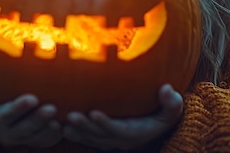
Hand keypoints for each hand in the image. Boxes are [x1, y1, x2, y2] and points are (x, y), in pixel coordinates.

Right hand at [0, 73, 62, 147]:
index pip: (5, 115)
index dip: (18, 108)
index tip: (31, 98)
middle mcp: (8, 133)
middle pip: (25, 128)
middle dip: (38, 119)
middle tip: (51, 108)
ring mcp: (22, 138)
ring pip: (37, 137)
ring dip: (49, 128)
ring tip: (60, 117)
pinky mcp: (33, 139)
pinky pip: (45, 142)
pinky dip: (55, 136)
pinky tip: (66, 124)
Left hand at [63, 84, 182, 150]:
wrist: (156, 126)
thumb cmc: (163, 113)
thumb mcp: (172, 110)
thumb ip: (172, 103)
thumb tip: (168, 89)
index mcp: (135, 133)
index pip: (119, 130)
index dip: (106, 123)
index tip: (94, 113)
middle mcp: (119, 140)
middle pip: (99, 135)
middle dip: (85, 126)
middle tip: (70, 116)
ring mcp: (109, 140)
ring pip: (89, 138)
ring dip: (75, 131)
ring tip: (61, 121)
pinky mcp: (100, 137)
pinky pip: (84, 137)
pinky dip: (73, 132)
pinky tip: (57, 124)